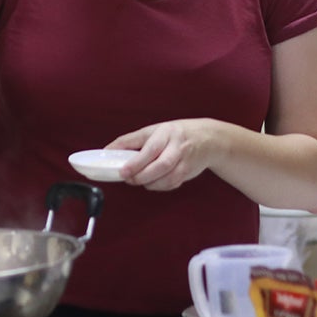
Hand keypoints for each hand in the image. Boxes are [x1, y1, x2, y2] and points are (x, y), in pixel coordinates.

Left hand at [105, 118, 223, 190]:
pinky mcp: (188, 173)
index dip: (135, 162)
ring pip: (167, 178)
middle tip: (128, 178)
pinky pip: (172, 184)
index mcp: (165, 133)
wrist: (208, 139)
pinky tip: (152, 182)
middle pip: (160, 165)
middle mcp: (177, 146)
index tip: (122, 171)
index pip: (150, 148)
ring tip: (139, 180)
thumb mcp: (153, 130)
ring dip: (150, 183)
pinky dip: (159, 186)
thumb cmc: (175, 134)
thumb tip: (108, 151)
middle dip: (141, 176)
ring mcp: (185, 161)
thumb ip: (131, 141)